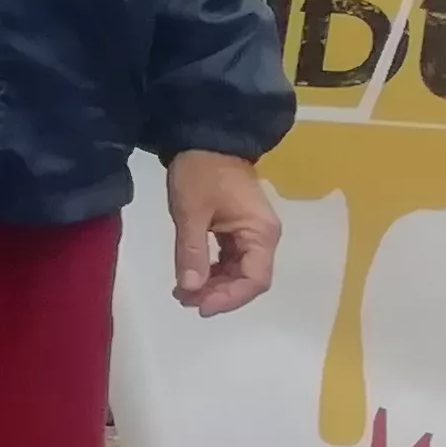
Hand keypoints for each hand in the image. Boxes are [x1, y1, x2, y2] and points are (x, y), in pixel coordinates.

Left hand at [169, 150, 280, 316]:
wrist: (205, 139)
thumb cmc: (200, 173)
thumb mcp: (191, 213)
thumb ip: (192, 252)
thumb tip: (191, 289)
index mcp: (261, 233)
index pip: (255, 279)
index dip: (230, 298)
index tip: (200, 307)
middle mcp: (263, 237)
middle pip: (248, 279)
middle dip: (218, 294)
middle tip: (184, 300)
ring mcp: (251, 233)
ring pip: (238, 271)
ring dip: (214, 285)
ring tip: (182, 292)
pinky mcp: (238, 229)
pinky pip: (230, 259)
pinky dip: (212, 270)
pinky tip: (191, 277)